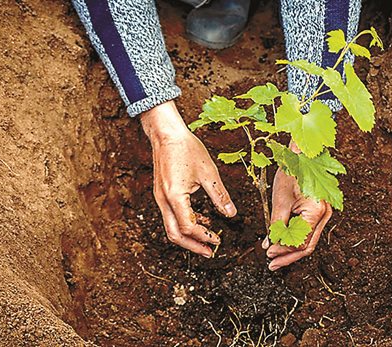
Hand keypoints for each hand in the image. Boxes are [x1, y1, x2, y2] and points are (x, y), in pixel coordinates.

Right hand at [141, 101, 236, 257]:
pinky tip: (201, 220)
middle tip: (209, 252)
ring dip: (188, 237)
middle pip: (174, 234)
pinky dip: (184, 223)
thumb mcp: (209, 173)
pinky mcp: (161, 194)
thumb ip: (220, 196)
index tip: (218, 241)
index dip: (204, 237)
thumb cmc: (187, 149)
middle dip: (193, 246)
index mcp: (175, 196)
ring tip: (207, 239)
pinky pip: (170, 216)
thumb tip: (232, 215)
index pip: (189, 227)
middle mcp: (163, 201)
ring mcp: (160, 198)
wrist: (166, 134)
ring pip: (170, 227)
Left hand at [262, 143, 331, 270]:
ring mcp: (324, 214)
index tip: (269, 254)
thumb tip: (270, 245)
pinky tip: (282, 243)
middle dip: (288, 256)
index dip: (284, 251)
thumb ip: (276, 225)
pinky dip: (295, 239)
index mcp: (317, 211)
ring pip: (309, 240)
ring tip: (275, 257)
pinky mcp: (319, 212)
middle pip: (308, 246)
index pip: (301, 242)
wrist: (302, 154)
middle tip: (272, 264)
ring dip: (291, 250)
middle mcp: (325, 215)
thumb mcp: (280, 200)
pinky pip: (308, 231)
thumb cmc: (292, 172)